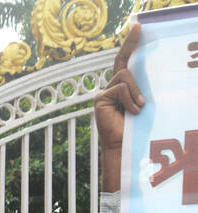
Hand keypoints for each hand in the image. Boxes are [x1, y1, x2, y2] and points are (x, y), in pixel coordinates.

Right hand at [94, 23, 142, 189]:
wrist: (123, 147)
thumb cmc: (136, 129)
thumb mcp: (142, 103)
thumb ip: (141, 89)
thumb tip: (150, 75)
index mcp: (123, 88)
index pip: (126, 63)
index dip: (130, 45)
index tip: (138, 28)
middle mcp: (111, 88)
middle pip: (122, 63)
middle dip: (130, 44)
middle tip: (139, 29)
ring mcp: (104, 93)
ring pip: (125, 76)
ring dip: (136, 91)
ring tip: (141, 107)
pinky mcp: (100, 99)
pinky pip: (120, 89)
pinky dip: (130, 98)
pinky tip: (133, 111)